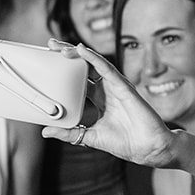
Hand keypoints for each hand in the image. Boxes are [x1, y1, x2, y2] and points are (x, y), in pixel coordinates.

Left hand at [41, 40, 175, 168]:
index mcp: (99, 99)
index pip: (79, 78)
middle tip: (51, 45)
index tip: (49, 60)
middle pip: (85, 66)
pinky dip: (94, 58)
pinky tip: (82, 50)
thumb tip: (46, 131)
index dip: (65, 68)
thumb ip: (69, 133)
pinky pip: (107, 68)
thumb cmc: (125, 142)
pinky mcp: (124, 87)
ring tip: (61, 47)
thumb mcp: (89, 137)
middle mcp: (107, 89)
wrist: (148, 149)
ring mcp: (115, 86)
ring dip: (77, 53)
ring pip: (94, 63)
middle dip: (68, 53)